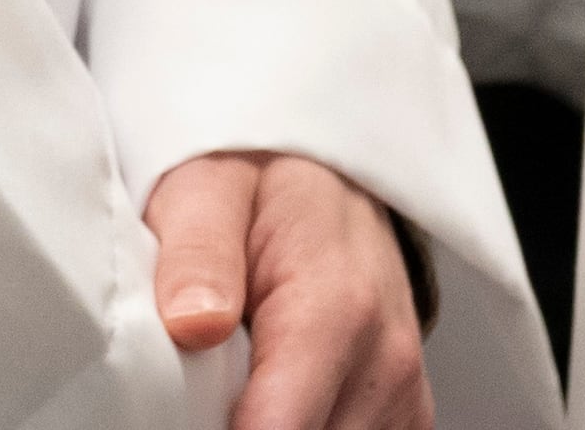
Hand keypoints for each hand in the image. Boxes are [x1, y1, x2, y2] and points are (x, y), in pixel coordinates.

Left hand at [147, 152, 428, 429]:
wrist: (327, 180)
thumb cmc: (263, 183)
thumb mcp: (209, 188)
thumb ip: (199, 252)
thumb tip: (193, 324)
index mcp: (338, 307)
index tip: (178, 410)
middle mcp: (386, 362)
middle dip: (234, 426)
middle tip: (201, 383)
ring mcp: (402, 396)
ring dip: (269, 427)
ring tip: (239, 383)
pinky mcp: (406, 414)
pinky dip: (306, 428)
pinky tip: (275, 396)